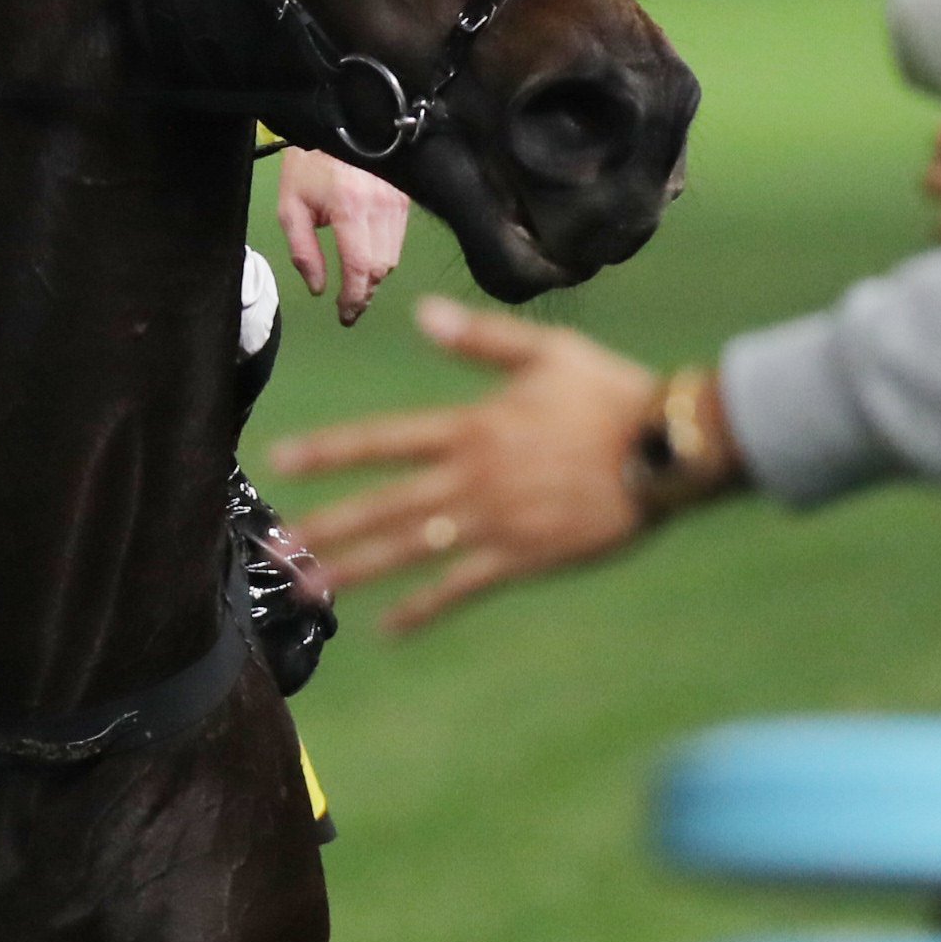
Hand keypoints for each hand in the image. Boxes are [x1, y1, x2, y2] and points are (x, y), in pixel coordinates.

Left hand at [267, 297, 667, 633]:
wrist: (666, 448)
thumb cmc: (610, 393)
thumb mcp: (545, 351)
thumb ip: (479, 338)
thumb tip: (421, 314)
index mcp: (471, 427)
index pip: (383, 440)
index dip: (329, 450)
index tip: (280, 459)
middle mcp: (472, 478)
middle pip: (383, 505)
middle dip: (326, 526)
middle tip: (274, 547)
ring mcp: (495, 523)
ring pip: (411, 551)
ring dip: (357, 569)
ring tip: (308, 588)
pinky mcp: (523, 558)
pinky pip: (461, 588)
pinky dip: (423, 609)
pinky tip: (388, 627)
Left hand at [275, 147, 412, 323]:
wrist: (334, 125)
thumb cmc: (307, 166)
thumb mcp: (290, 208)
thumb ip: (304, 252)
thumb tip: (320, 288)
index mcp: (350, 208)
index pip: (360, 268)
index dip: (354, 298)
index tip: (345, 315)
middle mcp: (380, 206)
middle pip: (381, 268)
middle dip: (364, 291)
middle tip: (349, 305)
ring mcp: (398, 200)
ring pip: (393, 256)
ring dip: (374, 275)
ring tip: (356, 283)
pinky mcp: (405, 197)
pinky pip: (399, 239)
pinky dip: (384, 254)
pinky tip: (368, 256)